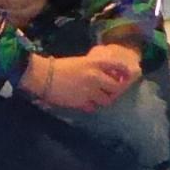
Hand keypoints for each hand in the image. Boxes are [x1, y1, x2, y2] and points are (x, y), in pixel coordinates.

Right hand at [23, 45, 139, 113]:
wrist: (44, 76)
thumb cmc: (60, 67)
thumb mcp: (81, 62)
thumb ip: (95, 68)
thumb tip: (107, 75)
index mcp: (96, 63)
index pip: (119, 66)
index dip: (125, 72)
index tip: (126, 76)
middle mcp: (96, 77)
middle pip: (116, 87)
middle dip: (114, 90)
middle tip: (110, 91)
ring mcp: (90, 91)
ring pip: (106, 100)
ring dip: (103, 99)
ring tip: (96, 97)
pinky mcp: (82, 102)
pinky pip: (93, 107)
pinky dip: (91, 106)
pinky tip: (85, 102)